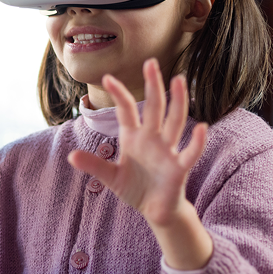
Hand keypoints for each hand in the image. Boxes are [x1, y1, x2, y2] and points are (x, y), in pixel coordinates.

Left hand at [67, 58, 213, 269]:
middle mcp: (153, 138)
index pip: (127, 110)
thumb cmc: (135, 188)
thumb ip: (94, 166)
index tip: (107, 78)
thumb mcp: (110, 177)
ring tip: (179, 80)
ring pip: (175, 121)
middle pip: (155, 107)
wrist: (154, 211)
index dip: (119, 94)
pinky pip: (190, 152)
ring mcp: (167, 151)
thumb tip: (71, 156)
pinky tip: (201, 127)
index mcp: (134, 137)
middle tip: (151, 62)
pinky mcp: (179, 168)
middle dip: (153, 85)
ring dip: (178, 102)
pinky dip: (196, 141)